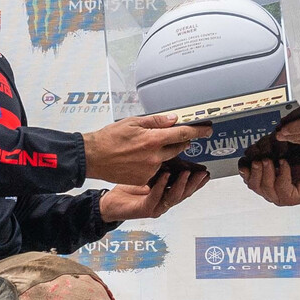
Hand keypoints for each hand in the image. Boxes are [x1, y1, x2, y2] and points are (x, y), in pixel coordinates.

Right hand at [82, 112, 210, 184]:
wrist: (93, 157)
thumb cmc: (109, 138)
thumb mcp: (132, 122)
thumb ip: (155, 122)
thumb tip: (172, 120)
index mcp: (153, 139)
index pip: (182, 134)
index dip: (197, 131)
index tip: (207, 130)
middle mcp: (154, 156)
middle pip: (178, 147)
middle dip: (179, 141)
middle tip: (173, 135)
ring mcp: (150, 169)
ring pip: (166, 159)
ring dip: (163, 152)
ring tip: (147, 147)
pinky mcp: (144, 179)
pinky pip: (156, 169)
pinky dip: (153, 163)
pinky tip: (139, 158)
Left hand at [100, 165, 208, 221]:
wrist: (111, 201)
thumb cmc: (128, 187)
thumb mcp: (147, 172)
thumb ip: (161, 165)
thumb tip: (173, 149)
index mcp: (167, 192)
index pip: (186, 187)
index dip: (197, 181)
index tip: (206, 172)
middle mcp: (164, 201)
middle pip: (184, 193)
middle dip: (194, 183)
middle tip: (202, 173)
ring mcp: (156, 206)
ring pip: (173, 197)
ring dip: (180, 185)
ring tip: (186, 173)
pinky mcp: (145, 209)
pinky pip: (155, 197)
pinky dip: (161, 186)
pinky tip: (164, 176)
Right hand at [241, 154, 299, 206]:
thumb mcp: (284, 159)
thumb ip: (270, 157)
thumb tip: (258, 147)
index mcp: (268, 183)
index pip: (250, 180)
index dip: (244, 172)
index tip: (244, 162)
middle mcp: (272, 192)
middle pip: (254, 186)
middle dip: (254, 172)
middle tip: (257, 160)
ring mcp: (281, 197)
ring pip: (265, 188)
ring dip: (266, 172)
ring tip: (269, 160)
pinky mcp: (291, 198)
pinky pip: (281, 187)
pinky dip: (282, 173)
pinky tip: (284, 164)